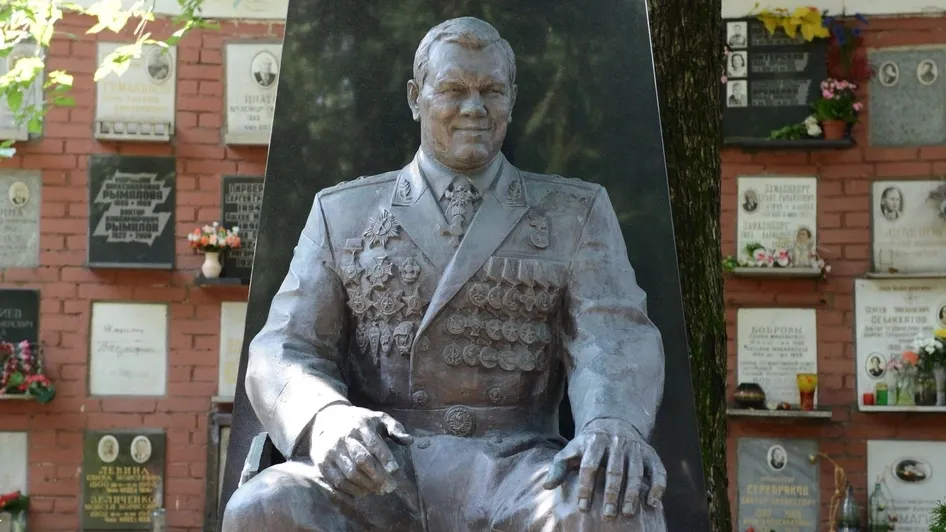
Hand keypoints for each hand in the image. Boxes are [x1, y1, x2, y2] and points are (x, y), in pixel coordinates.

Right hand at [310, 404, 412, 497]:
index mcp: (360, 425)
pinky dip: (350, 491)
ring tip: (378, 490)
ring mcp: (330, 452)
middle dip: (378, 476)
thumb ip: (395, 428)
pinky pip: (336, 482)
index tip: (395, 470)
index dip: (385, 458)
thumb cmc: (359, 422)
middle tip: (390, 487)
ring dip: (366, 486)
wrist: (326, 419)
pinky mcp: (322, 464)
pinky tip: (363, 493)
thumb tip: (409, 441)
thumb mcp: (378, 418)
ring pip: (349, 474)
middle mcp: (343, 438)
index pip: (374, 444)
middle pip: (362, 461)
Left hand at [543, 418, 666, 517]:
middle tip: (607, 516)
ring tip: (627, 513)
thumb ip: (559, 466)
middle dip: (611, 494)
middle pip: (614, 471)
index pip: (589, 466)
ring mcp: (635, 448)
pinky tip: (652, 503)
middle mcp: (617, 443)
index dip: (586, 487)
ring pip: (636, 473)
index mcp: (594, 442)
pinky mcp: (651, 454)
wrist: (614, 422)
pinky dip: (658, 486)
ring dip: (632, 494)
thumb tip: (547, 486)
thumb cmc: (588, 445)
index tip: (583, 507)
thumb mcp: (571, 450)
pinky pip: (658, 470)